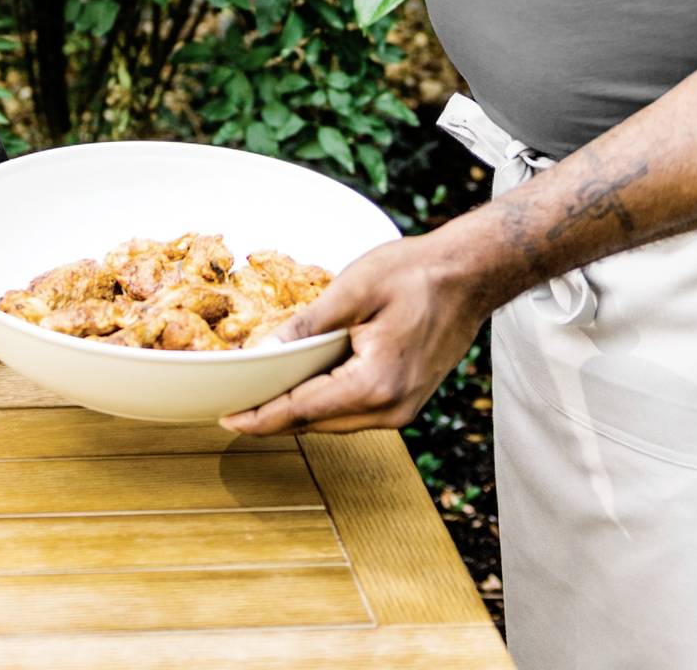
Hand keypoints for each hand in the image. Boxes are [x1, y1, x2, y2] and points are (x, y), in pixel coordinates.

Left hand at [220, 230, 490, 435]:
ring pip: (334, 421)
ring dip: (300, 410)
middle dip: (274, 416)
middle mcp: (391, 408)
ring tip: (262, 394)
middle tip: (234, 405)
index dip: (260, 417)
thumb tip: (265, 351)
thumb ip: (307, 325)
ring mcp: (402, 410)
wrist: (470, 275)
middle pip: (316, 423)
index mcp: (375, 384)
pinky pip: (354, 411)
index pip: (303, 411)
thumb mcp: (353, 289)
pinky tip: (304, 383)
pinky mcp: (406, 401)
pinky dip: (325, 401)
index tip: (226, 420)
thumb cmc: (416, 274)